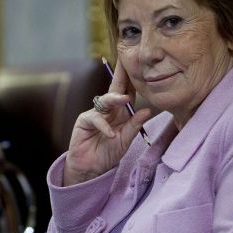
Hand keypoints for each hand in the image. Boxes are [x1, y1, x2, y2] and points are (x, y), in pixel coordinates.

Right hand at [63, 61, 151, 185]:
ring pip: (105, 101)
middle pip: (115, 89)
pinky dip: (104, 126)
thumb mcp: (126, 140)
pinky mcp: (84, 120)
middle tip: (128, 64)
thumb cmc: (108, 153)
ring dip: (115, 99)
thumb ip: (134, 125)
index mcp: (121, 112)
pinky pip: (95, 119)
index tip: (139, 64)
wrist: (91, 168)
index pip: (128, 92)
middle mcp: (108, 109)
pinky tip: (111, 134)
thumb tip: (148, 110)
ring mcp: (96, 113)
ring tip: (125, 100)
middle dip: (121, 75)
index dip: (133, 79)